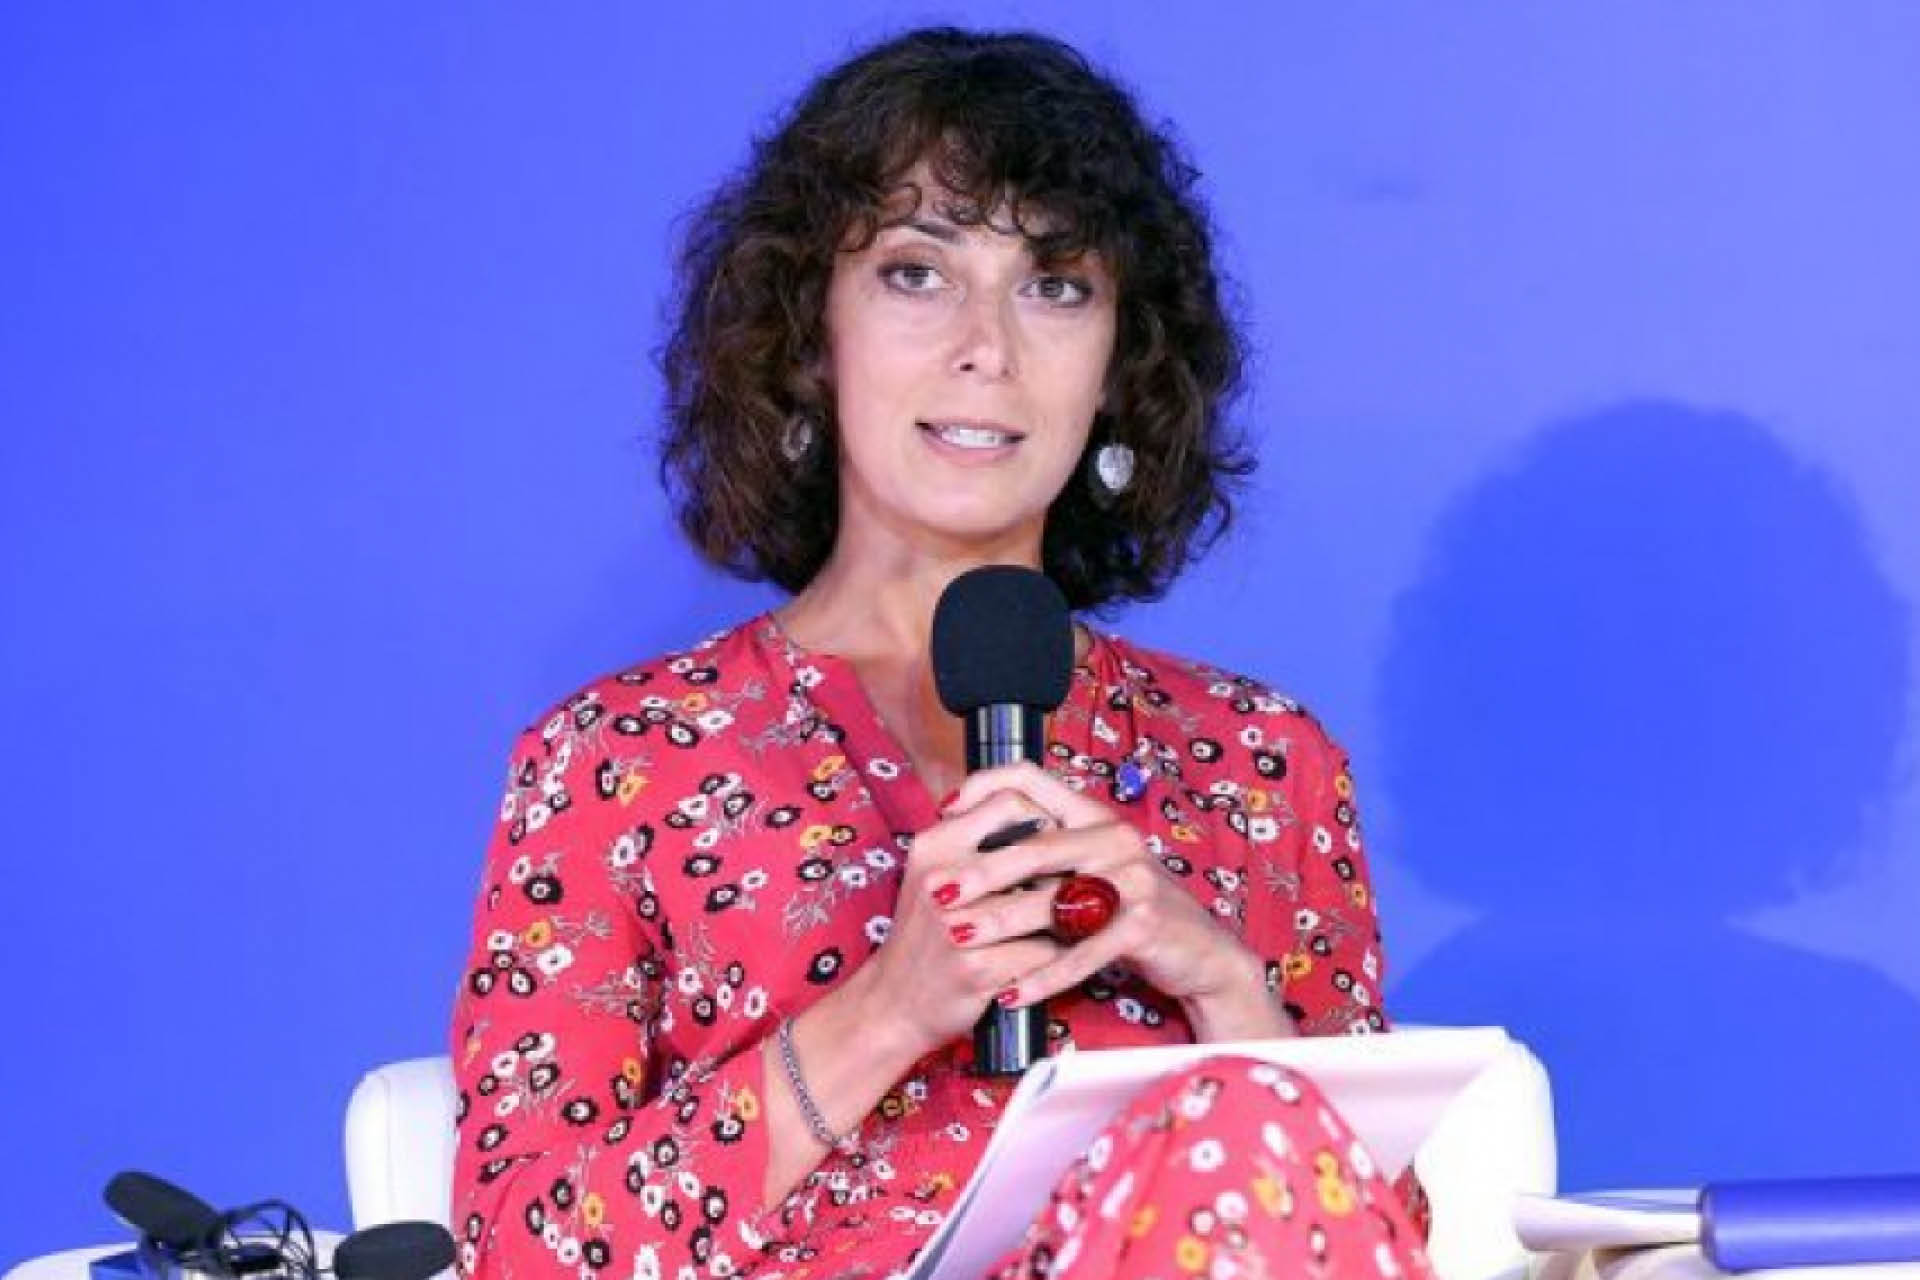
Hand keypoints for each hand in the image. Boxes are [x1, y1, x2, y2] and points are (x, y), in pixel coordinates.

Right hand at [856, 786, 1069, 1058]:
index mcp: (934, 844)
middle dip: (1065, 868)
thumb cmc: (925, 934)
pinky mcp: (976, 967)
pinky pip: (1044, 951)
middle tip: (1083, 879)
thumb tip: (1047, 820)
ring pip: (1048, 902)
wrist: (893, 1002)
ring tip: (1080, 917)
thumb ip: (975, 841)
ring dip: (1070, 913)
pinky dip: (1059, 956)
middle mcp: (941, 879)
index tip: (1056, 842)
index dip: (1045, 820)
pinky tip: (1058, 957)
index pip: (1009, 801)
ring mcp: (957, 924)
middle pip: (1036, 852)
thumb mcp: (934, 873)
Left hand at [935, 762, 1277, 1022]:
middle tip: (938, 892)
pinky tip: (1010, 992)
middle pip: (1035, 846)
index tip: (944, 811)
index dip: (983, 787)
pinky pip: (1082, 954)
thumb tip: (971, 840)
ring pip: (1053, 902)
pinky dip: (1043, 977)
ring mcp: (1133, 879)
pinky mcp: (1144, 924)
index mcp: (1093, 815)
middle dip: (980, 872)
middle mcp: (1114, 837)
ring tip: (959, 939)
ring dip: (1001, 923)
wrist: (1198, 951)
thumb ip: (1045, 850)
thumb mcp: (1089, 867)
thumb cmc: (1128, 908)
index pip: (1031, 778)